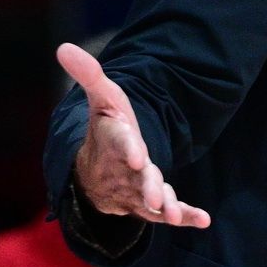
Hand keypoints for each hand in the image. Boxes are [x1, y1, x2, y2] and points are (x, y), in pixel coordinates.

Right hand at [57, 42, 211, 228]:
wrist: (95, 171)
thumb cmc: (106, 127)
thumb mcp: (101, 96)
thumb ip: (88, 73)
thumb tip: (62, 46)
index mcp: (114, 139)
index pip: (120, 142)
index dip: (128, 149)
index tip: (137, 155)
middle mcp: (124, 168)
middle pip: (136, 177)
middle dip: (146, 186)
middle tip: (154, 196)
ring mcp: (135, 188)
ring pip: (148, 200)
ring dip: (162, 207)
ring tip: (174, 216)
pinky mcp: (149, 204)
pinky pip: (166, 212)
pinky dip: (185, 216)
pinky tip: (203, 220)